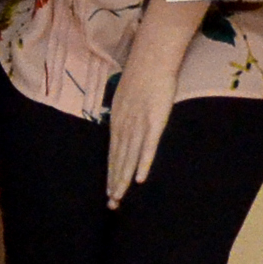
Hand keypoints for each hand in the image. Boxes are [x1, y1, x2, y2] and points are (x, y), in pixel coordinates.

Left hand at [105, 15, 193, 205]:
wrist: (151, 58)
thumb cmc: (141, 76)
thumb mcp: (126, 98)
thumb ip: (124, 115)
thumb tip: (123, 127)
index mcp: (117, 121)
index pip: (112, 154)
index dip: (111, 174)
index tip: (108, 193)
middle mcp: (124, 126)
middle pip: (118, 160)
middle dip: (114, 183)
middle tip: (111, 205)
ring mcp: (138, 124)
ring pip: (128, 158)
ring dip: (124, 179)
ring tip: (119, 199)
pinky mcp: (154, 121)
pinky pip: (147, 146)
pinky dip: (142, 163)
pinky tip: (139, 179)